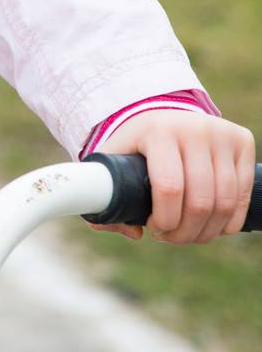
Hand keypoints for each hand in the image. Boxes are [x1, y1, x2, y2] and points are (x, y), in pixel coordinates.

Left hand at [87, 110, 255, 243]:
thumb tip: (132, 231)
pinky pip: (243, 195)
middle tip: (171, 236)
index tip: (154, 228)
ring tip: (189, 234)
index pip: (169, 188)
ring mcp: (221, 134)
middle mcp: (194, 129)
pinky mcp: (242, 141)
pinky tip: (211, 226)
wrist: (164, 115)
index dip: (164, 220)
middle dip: (185, 232)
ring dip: (207, 231)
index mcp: (157, 131)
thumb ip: (107, 196)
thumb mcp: (113, 161)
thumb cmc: (136, 145)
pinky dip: (229, 221)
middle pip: (200, 201)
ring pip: (225, 202)